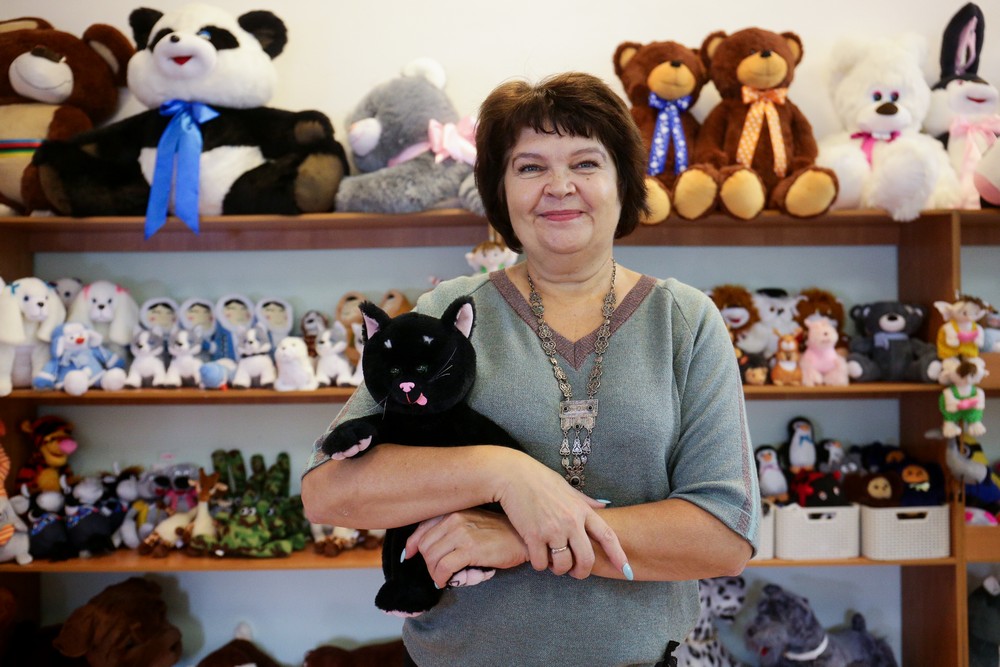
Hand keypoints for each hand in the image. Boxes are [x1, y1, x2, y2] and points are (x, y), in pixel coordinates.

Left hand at [405, 509, 528, 588]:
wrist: (522, 538)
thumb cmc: (498, 532)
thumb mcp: (472, 523)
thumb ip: (450, 529)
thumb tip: (423, 544)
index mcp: (454, 511)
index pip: (421, 528)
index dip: (412, 545)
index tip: (410, 555)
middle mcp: (455, 519)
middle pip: (424, 546)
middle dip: (428, 563)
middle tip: (439, 572)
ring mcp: (462, 533)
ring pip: (432, 558)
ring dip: (434, 573)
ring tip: (444, 577)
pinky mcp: (471, 549)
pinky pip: (444, 567)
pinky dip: (441, 578)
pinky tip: (447, 581)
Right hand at [494, 453, 628, 579]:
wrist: (512, 475)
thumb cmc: (539, 479)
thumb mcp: (567, 487)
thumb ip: (586, 501)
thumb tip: (604, 505)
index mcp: (582, 510)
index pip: (607, 536)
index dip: (619, 555)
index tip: (626, 570)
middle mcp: (570, 522)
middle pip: (586, 559)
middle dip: (582, 572)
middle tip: (576, 573)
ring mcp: (552, 530)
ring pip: (563, 565)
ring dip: (559, 569)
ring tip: (553, 562)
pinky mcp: (532, 535)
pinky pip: (541, 563)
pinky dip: (540, 564)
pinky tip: (537, 556)